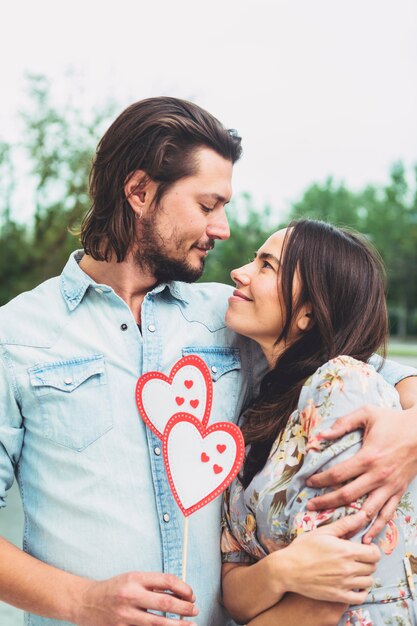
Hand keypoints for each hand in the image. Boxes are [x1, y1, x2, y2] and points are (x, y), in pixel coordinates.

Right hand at [75, 571, 197, 625]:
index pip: (166, 580)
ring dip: (177, 625)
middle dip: (185, 608)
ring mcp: (126, 615)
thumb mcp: (132, 578)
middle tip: (195, 610)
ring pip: (158, 622)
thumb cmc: (113, 589)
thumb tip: (179, 592)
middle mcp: (131, 595)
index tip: (191, 594)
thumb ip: (153, 584)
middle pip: (165, 602)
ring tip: (190, 625)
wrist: (85, 602)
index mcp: (135, 578)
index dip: (183, 588)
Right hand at [280, 512, 379, 604]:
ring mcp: (344, 584)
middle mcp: (348, 569)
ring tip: (354, 570)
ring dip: (364, 575)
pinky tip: (353, 584)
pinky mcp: (338, 596)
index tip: (364, 548)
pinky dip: (360, 592)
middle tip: (358, 558)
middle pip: (373, 567)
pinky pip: (360, 597)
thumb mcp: (323, 532)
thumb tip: (362, 515)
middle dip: (368, 561)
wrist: (288, 569)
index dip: (372, 549)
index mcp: (346, 551)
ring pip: (368, 582)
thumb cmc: (304, 547)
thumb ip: (345, 524)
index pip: (375, 554)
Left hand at [305, 405, 416, 541]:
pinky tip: (366, 538)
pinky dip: (377, 527)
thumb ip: (343, 423)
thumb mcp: (367, 414)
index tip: (309, 482)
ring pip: (366, 510)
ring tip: (332, 526)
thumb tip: (321, 435)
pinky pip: (387, 514)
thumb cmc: (393, 421)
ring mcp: (389, 487)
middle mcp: (378, 476)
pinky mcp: (398, 492)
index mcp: (368, 457)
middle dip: (326, 502)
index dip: (321, 480)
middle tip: (310, 506)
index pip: (338, 474)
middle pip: (347, 495)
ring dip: (349, 520)